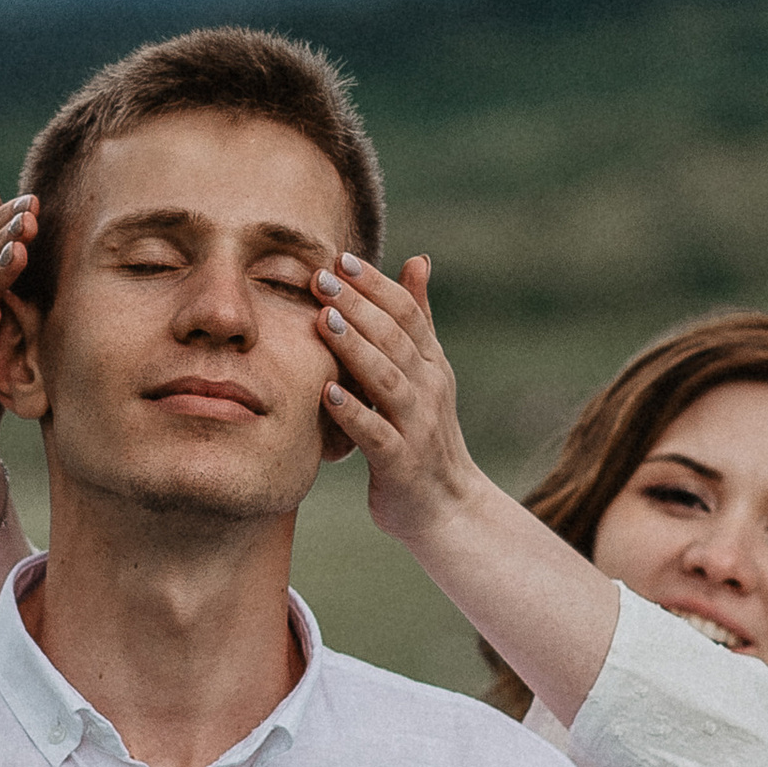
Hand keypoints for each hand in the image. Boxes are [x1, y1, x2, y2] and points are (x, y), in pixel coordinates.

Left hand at [313, 253, 486, 548]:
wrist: (447, 508)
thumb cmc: (425, 434)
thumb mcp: (427, 372)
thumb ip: (419, 318)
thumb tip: (418, 259)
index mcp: (431, 365)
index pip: (407, 313)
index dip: (375, 285)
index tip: (341, 258)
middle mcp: (429, 390)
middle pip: (394, 338)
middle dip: (357, 305)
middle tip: (319, 276)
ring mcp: (417, 427)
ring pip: (387, 381)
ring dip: (355, 349)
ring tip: (323, 321)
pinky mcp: (400, 465)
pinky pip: (376, 435)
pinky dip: (352, 413)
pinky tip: (326, 393)